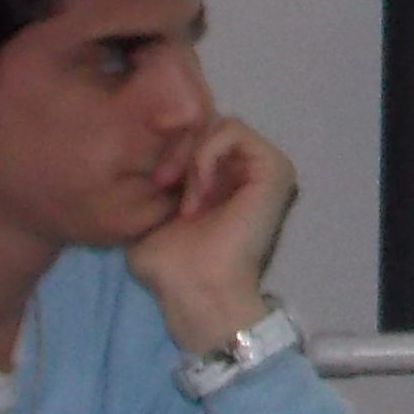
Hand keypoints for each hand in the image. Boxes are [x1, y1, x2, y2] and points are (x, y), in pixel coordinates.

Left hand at [127, 113, 297, 355]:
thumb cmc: (170, 266)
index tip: (153, 185)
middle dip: (176, 149)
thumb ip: (149, 183)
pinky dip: (207, 153)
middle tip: (164, 185)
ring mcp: (263, 167)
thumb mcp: (146, 214)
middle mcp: (245, 170)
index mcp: (222, 180)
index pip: (192, 135)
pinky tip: (199, 189)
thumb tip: (139, 155)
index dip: (166, 149)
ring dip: (191, 155)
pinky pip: (233, 129)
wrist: (195, 290)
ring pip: (216, 123)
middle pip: (203, 126)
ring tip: (184, 195)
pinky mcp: (274, 167)